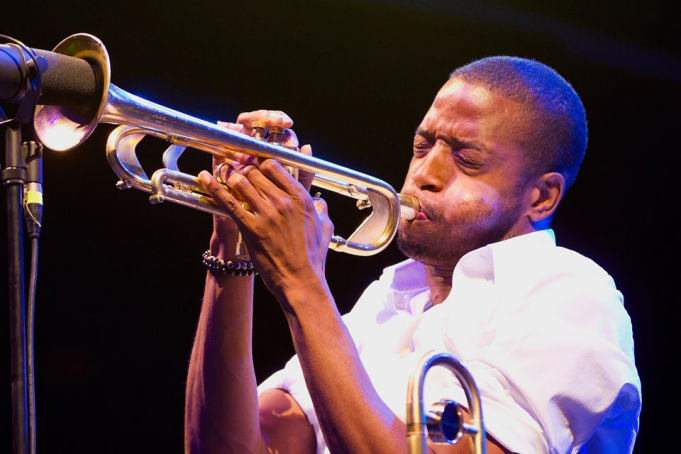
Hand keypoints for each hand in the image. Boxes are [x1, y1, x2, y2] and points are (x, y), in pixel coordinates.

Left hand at [209, 110, 313, 258]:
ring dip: (231, 177)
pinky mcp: (251, 227)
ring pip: (241, 182)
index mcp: (301, 198)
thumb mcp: (324, 227)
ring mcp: (266, 214)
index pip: (275, 166)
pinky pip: (228, 202)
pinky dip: (214, 188)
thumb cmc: (312, 256)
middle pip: (255, 171)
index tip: (254, 162)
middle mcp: (283, 201)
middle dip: (244, 168)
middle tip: (237, 169)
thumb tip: (320, 202)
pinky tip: (204, 177)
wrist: (300, 280)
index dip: (260, 162)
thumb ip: (321, 208)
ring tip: (226, 176)